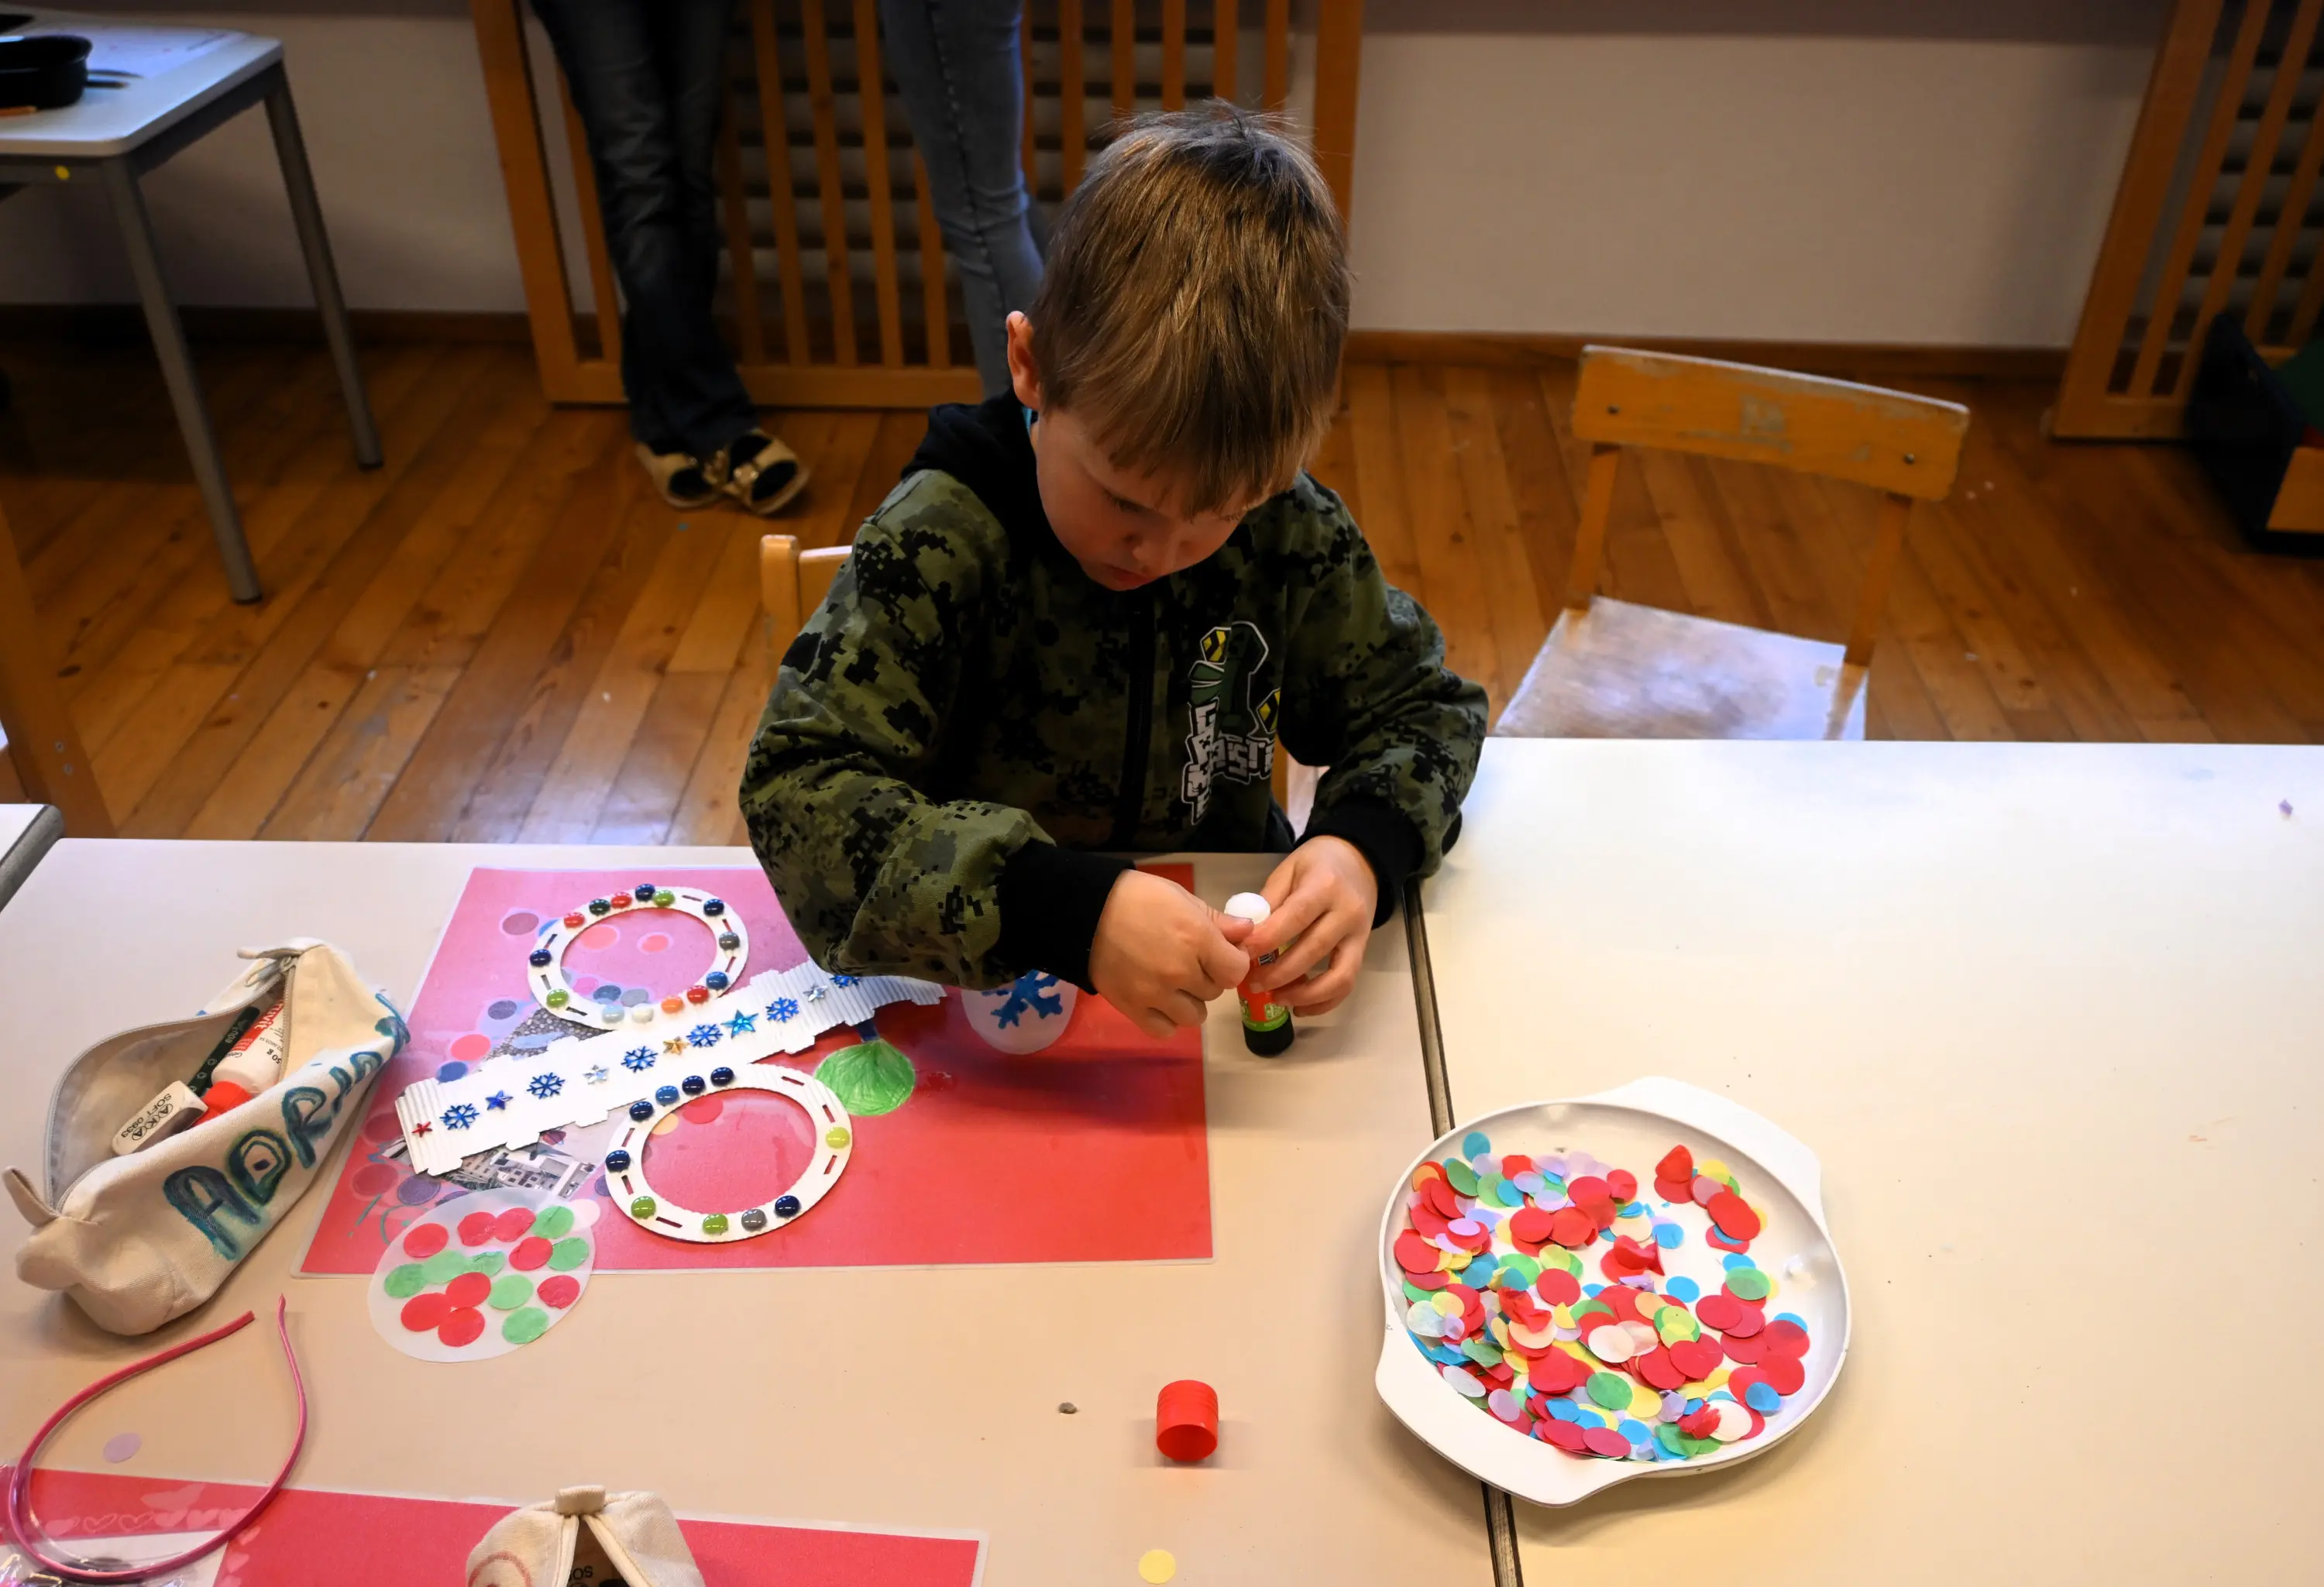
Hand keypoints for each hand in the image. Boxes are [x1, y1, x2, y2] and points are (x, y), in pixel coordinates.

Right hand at [1089, 869, 1255, 1038]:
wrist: (1085, 911)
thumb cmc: (1137, 897)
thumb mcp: (1181, 898)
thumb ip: (1217, 919)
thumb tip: (1247, 932)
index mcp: (1196, 939)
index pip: (1236, 971)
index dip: (1232, 962)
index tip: (1220, 954)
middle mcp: (1180, 971)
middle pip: (1215, 992)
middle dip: (1208, 977)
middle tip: (1190, 961)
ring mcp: (1155, 994)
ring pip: (1194, 1016)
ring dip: (1189, 1001)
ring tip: (1174, 983)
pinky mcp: (1132, 1009)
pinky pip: (1164, 1030)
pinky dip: (1166, 1019)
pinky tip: (1160, 1001)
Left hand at [1243, 837, 1376, 1015]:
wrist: (1360, 861)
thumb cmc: (1317, 863)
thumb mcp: (1289, 869)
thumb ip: (1269, 900)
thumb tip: (1245, 935)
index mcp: (1324, 885)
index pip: (1296, 917)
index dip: (1268, 939)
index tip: (1243, 954)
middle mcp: (1347, 912)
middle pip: (1314, 949)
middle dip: (1280, 972)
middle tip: (1252, 982)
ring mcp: (1359, 934)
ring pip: (1338, 975)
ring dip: (1305, 994)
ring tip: (1276, 998)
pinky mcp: (1363, 950)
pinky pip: (1347, 982)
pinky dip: (1324, 1001)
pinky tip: (1299, 1006)